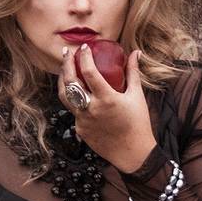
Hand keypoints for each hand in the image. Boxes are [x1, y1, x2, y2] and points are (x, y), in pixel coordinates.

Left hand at [60, 44, 156, 173]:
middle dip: (66, 64)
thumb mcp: (137, 96)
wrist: (133, 153)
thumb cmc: (138, 123)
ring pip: (64, 96)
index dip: (84, 57)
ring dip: (63, 80)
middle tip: (67, 52)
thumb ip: (133, 72)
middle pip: (70, 81)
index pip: (89, 72)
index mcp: (107, 98)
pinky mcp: (80, 129)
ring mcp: (83, 120)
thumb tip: (135, 53)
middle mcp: (91, 108)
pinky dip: (74, 99)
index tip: (84, 47)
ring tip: (65, 70)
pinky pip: (73, 111)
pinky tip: (77, 93)